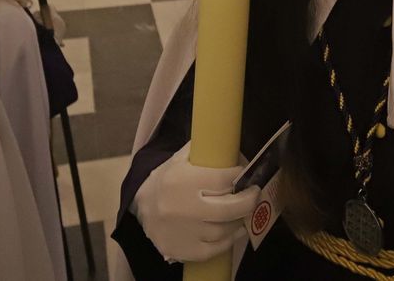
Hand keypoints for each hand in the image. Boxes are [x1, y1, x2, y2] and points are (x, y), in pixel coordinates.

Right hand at [134, 145, 256, 263]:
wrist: (139, 207)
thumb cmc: (165, 180)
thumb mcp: (179, 159)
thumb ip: (202, 150)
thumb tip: (231, 143)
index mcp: (182, 181)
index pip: (222, 179)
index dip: (238, 175)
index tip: (245, 174)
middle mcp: (183, 208)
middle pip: (228, 208)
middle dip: (248, 201)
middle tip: (255, 194)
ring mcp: (184, 233)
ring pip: (223, 230)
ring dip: (239, 221)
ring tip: (245, 212)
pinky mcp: (183, 251)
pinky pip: (215, 249)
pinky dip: (229, 241)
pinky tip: (235, 231)